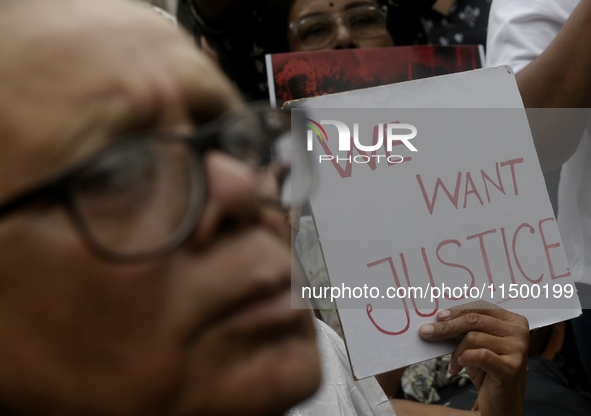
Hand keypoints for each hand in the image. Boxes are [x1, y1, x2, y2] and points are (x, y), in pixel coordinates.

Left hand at [419, 301, 528, 415]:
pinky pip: (479, 355)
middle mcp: (519, 332)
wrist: (502, 403)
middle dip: (446, 327)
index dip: (457, 312)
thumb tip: (439, 319)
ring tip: (455, 363)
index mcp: (512, 320)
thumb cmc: (487, 370)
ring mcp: (518, 349)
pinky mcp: (512, 367)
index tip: (438, 317)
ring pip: (473, 338)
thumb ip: (464, 329)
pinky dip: (464, 359)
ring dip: (456, 352)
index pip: (480, 308)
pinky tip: (460, 367)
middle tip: (426, 332)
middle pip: (474, 320)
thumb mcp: (476, 345)